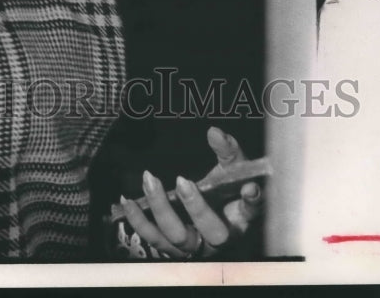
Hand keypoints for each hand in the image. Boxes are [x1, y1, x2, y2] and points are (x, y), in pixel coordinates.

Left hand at [119, 126, 262, 259]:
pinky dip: (138, 221)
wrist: (205, 209)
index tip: (248, 187)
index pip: (251, 213)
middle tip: (183, 180)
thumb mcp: (229, 167)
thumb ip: (227, 150)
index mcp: (240, 218)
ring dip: (161, 209)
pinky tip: (127, 200)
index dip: (252, 203)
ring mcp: (193, 247)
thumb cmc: (222, 188)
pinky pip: (152, 238)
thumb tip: (214, 132)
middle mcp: (218, 240)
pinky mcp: (170, 247)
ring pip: (177, 237)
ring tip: (150, 180)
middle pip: (212, 233)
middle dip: (196, 208)